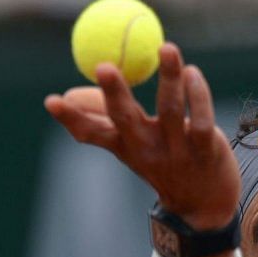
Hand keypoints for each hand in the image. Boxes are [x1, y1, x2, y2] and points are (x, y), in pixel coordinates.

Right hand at [44, 43, 240, 229]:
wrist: (202, 208)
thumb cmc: (164, 166)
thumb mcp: (131, 147)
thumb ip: (103, 119)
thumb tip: (69, 94)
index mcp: (126, 146)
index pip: (93, 133)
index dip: (73, 118)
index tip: (52, 101)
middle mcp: (147, 148)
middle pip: (126, 118)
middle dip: (114, 94)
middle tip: (104, 67)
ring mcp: (177, 150)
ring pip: (170, 110)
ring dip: (169, 78)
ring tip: (167, 48)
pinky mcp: (205, 149)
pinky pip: (200, 119)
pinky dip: (198, 96)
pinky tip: (192, 73)